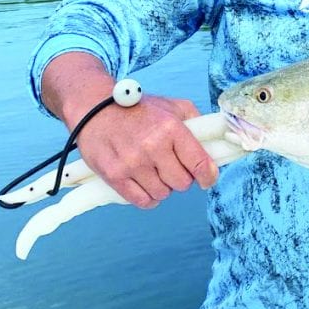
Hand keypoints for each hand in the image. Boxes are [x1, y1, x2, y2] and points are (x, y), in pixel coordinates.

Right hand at [42, 53, 218, 208]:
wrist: (94, 109)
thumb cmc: (137, 109)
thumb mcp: (171, 106)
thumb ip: (195, 122)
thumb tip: (214, 142)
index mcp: (171, 128)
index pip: (199, 163)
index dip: (208, 175)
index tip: (208, 179)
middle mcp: (153, 146)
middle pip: (182, 183)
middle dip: (182, 179)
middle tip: (174, 169)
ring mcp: (132, 163)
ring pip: (162, 194)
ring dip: (163, 187)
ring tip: (155, 173)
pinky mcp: (114, 175)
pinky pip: (142, 201)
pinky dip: (148, 198)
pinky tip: (146, 185)